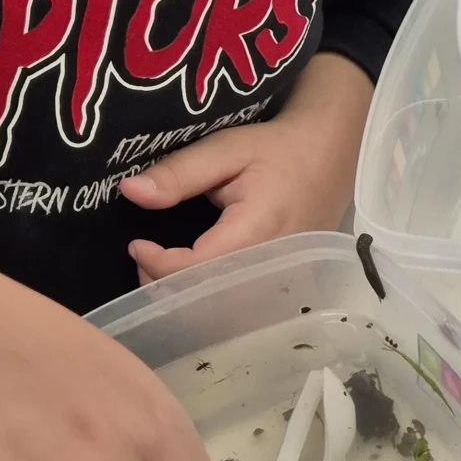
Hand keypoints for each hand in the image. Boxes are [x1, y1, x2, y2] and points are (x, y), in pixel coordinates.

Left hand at [121, 52, 371, 282]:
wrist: (330, 154)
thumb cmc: (278, 150)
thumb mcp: (225, 149)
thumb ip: (179, 173)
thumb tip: (131, 192)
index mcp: (254, 232)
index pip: (195, 270)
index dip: (157, 264)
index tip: (136, 243)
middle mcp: (271, 265)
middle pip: (208, 301)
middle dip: (166, 287)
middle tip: (144, 259)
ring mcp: (284, 281)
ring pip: (227, 312)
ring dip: (188, 298)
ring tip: (164, 272)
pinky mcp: (289, 285)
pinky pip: (244, 307)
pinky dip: (212, 299)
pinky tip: (197, 280)